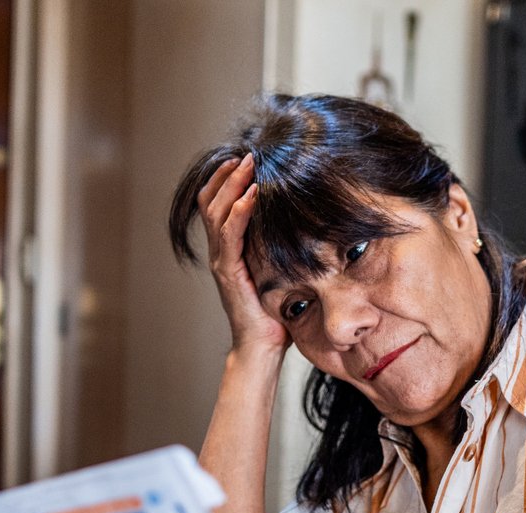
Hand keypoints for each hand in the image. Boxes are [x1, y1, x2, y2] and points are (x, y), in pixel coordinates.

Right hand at [197, 154, 288, 353]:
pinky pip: (229, 236)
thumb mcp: (281, 272)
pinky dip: (238, 213)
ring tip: (247, 165)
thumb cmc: (275, 313)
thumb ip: (285, 249)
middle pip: (211, 201)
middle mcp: (221, 251)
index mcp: (230, 249)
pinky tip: (251, 196)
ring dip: (231, 185)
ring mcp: (222, 261)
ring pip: (216, 212)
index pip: (217, 204)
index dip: (226, 179)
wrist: (262, 347)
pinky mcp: (229, 272)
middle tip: (247, 153)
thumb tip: (313, 227)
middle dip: (228, 174)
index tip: (244, 158)